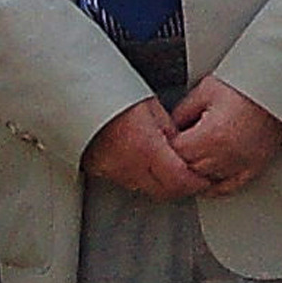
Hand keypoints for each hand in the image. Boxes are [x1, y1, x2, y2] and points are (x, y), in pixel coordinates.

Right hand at [83, 97, 214, 201]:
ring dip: (160, 183)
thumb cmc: (110, 91)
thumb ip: (169, 131)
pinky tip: (144, 162)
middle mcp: (127, 164)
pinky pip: (125, 180)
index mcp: (145, 146)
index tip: (204, 177)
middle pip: (164, 191)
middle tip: (192, 176)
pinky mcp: (98, 169)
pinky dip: (140, 177)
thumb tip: (180, 146)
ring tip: (168, 166)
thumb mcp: (151, 106)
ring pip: (144, 188)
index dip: (196, 182)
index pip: (179, 180)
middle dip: (181, 186)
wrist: (77, 94)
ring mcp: (110, 169)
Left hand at [169, 78, 281, 195]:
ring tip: (193, 158)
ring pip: (205, 180)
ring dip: (196, 172)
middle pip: (189, 169)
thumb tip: (169, 128)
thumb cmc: (247, 86)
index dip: (167, 146)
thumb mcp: (205, 91)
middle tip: (178, 147)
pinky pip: (228, 187)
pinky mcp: (254, 166)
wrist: (277, 88)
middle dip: (180, 159)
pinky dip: (214, 185)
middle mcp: (227, 153)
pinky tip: (207, 178)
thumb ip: (182, 112)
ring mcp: (242, 163)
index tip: (167, 139)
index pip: (176, 152)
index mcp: (212, 134)